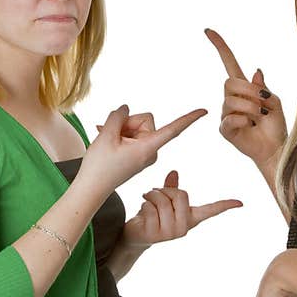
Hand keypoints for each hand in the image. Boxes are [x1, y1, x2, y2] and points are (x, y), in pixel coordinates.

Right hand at [78, 105, 206, 196]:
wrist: (91, 187)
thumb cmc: (99, 166)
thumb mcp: (105, 135)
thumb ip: (118, 116)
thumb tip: (126, 109)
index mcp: (148, 148)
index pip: (173, 130)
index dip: (189, 118)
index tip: (205, 111)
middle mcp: (151, 150)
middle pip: (145, 120)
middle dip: (128, 123)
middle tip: (112, 136)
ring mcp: (144, 152)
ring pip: (136, 126)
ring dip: (121, 129)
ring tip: (108, 142)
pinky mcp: (138, 154)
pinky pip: (132, 134)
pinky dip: (119, 134)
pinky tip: (106, 139)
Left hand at [121, 170, 242, 247]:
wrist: (134, 237)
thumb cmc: (151, 216)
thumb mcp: (163, 202)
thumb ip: (171, 188)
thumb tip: (174, 171)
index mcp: (189, 218)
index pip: (210, 211)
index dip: (225, 205)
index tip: (240, 203)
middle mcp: (183, 228)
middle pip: (180, 195)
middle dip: (165, 190)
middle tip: (154, 193)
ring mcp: (170, 233)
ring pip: (163, 201)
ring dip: (151, 196)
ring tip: (146, 200)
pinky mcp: (155, 235)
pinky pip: (150, 208)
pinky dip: (143, 205)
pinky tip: (141, 213)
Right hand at [205, 28, 286, 170]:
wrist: (276, 148)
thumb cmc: (275, 126)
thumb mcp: (275, 102)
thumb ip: (263, 88)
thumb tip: (256, 72)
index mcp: (244, 88)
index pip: (229, 62)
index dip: (220, 47)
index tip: (209, 31)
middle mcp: (232, 99)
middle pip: (228, 82)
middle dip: (248, 90)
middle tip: (263, 102)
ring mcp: (227, 114)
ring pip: (231, 101)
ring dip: (250, 107)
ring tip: (260, 116)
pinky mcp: (225, 129)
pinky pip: (230, 118)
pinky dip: (244, 120)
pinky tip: (251, 125)